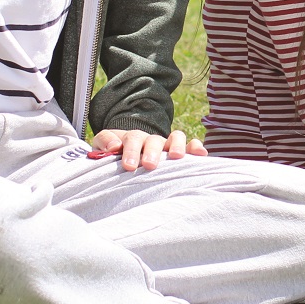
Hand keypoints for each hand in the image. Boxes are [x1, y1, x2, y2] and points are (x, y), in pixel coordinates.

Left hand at [91, 128, 207, 171]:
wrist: (127, 152)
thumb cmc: (115, 154)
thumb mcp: (102, 146)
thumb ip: (104, 143)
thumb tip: (113, 147)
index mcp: (132, 138)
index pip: (132, 139)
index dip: (131, 151)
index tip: (128, 166)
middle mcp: (151, 139)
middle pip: (154, 140)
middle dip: (152, 152)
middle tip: (149, 165)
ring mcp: (166, 144)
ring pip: (175, 137)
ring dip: (176, 145)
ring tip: (176, 157)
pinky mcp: (179, 151)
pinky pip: (190, 144)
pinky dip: (196, 147)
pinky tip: (202, 155)